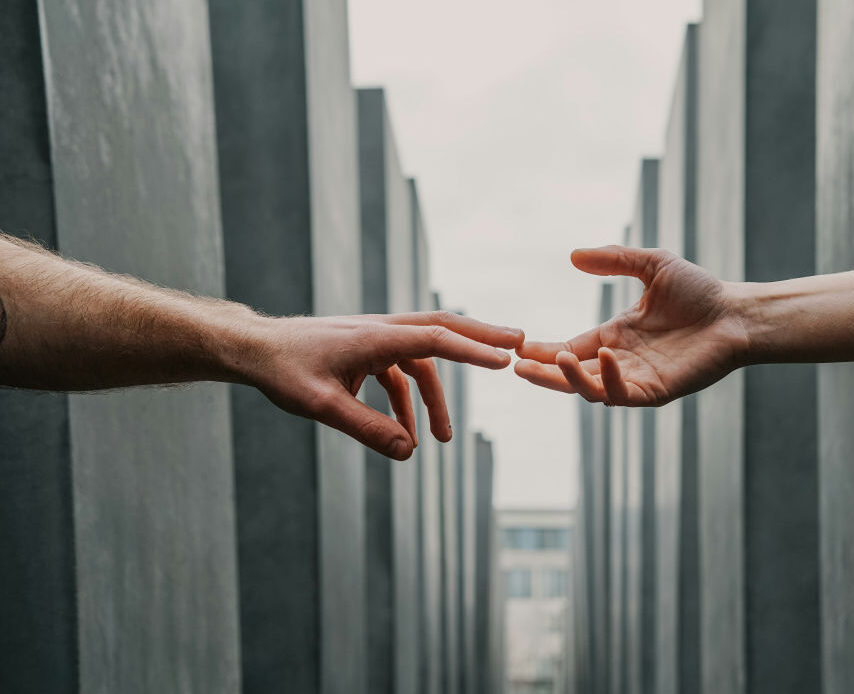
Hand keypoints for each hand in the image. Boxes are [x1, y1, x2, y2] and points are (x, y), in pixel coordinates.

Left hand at [240, 311, 523, 459]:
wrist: (253, 350)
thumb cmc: (283, 372)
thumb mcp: (323, 406)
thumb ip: (368, 430)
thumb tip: (409, 453)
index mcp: (376, 336)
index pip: (435, 339)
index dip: (473, 350)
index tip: (506, 359)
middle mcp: (382, 330)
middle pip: (443, 329)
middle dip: (481, 338)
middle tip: (519, 343)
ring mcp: (375, 339)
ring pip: (423, 358)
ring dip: (437, 397)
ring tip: (445, 439)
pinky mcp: (365, 352)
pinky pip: (400, 373)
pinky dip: (408, 402)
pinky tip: (405, 434)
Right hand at [515, 246, 743, 405]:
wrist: (737, 313)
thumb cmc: (700, 291)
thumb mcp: (651, 265)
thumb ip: (614, 260)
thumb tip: (573, 255)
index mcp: (615, 336)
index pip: (570, 349)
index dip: (543, 351)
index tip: (518, 347)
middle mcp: (621, 361)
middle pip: (572, 375)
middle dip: (544, 374)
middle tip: (517, 366)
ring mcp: (638, 379)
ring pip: (592, 390)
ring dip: (569, 379)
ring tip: (554, 360)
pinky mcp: (657, 391)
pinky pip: (624, 394)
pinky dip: (610, 380)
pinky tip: (604, 357)